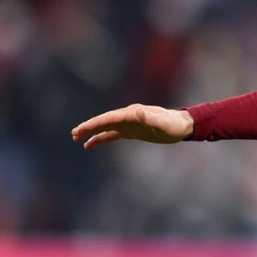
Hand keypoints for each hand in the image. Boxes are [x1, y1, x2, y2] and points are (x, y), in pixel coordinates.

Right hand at [71, 104, 194, 149]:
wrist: (182, 126)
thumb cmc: (174, 125)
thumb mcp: (163, 123)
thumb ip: (151, 119)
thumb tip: (137, 112)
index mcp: (133, 113)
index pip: (110, 117)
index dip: (96, 123)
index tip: (82, 129)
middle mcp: (129, 116)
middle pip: (105, 121)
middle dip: (89, 126)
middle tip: (74, 134)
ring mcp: (129, 123)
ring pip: (106, 127)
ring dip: (91, 131)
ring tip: (76, 138)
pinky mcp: (131, 131)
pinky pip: (112, 134)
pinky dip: (100, 138)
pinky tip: (90, 144)